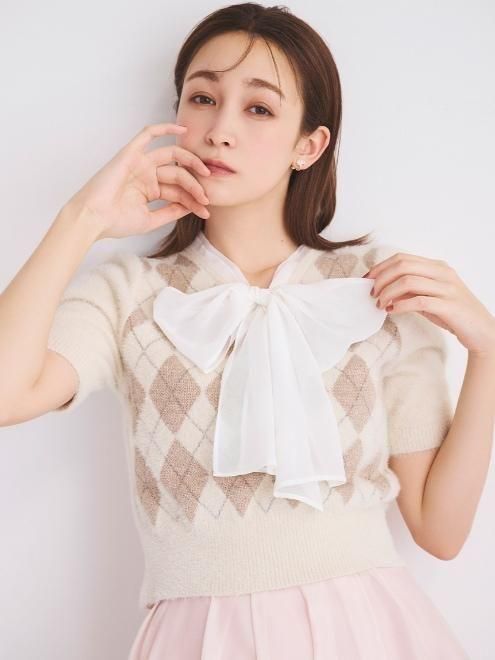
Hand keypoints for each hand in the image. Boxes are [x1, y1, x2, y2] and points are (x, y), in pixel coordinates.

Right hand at [64, 122, 210, 239]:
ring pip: (172, 156)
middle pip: (178, 174)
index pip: (178, 191)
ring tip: (206, 173)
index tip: (206, 212)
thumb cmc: (115, 222)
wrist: (93, 218)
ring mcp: (139, 162)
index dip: (194, 200)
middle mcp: (146, 174)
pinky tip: (183, 129)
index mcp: (150, 189)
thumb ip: (170, 212)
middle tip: (207, 197)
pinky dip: (165, 128)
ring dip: (190, 163)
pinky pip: (148, 134)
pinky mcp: (130, 153)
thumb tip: (191, 207)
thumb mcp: (150, 220)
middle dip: (195, 186)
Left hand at [366, 252, 494, 356]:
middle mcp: (442, 273)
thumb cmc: (453, 314)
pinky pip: (418, 301)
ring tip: (380, 304)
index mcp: (437, 267)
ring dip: (388, 293)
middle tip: (372, 294)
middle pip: (402, 266)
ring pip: (408, 281)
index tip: (367, 280)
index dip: (380, 268)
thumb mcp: (429, 298)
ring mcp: (447, 288)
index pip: (402, 258)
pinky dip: (400, 305)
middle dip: (381, 279)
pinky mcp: (448, 305)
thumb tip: (383, 290)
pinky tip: (392, 311)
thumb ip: (409, 291)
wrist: (481, 331)